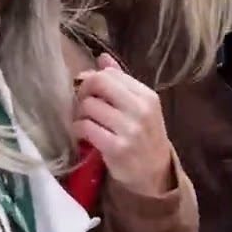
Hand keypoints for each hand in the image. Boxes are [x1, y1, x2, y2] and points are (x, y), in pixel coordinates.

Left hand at [72, 54, 172, 196]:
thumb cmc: (143, 137)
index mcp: (147, 96)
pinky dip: (78, 129)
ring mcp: (130, 129)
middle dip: (83, 91)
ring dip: (79, 113)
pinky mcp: (116, 148)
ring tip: (83, 121)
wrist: (154, 175)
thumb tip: (102, 57)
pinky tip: (82, 134)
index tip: (88, 91)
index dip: (92, 79)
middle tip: (81, 104)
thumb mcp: (139, 107)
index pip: (110, 74)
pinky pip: (85, 127)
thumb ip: (121, 82)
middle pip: (98, 83)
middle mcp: (141, 109)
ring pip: (89, 105)